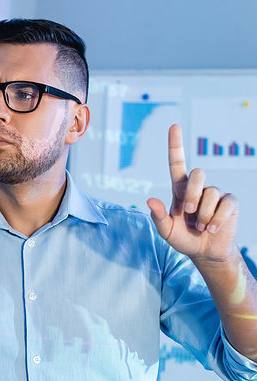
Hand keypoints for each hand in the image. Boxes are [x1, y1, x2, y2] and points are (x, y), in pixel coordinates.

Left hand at [147, 124, 237, 262]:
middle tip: (188, 212)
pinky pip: (225, 204)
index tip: (174, 127)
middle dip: (193, 193)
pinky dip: (217, 219)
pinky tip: (212, 228)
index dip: (176, 145)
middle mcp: (198, 188)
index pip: (177, 163)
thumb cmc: (184, 239)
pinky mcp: (230, 203)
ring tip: (201, 228)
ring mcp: (215, 194)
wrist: (206, 253)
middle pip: (198, 173)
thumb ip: (158, 217)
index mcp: (180, 190)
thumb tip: (150, 200)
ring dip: (204, 214)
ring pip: (211, 193)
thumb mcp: (167, 232)